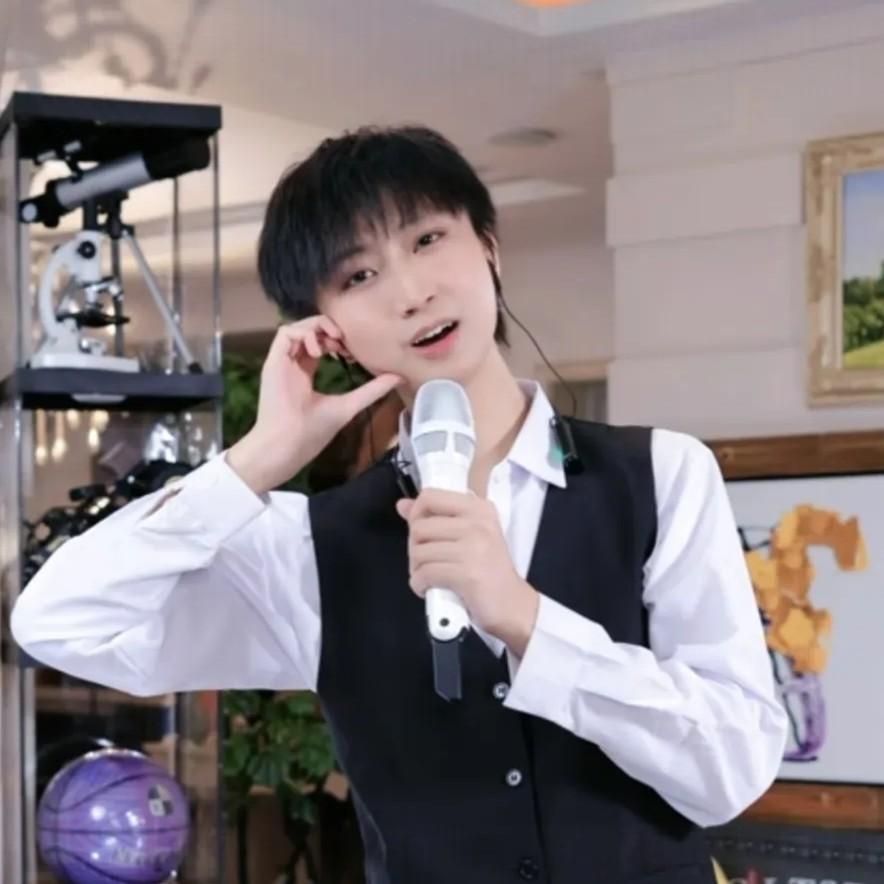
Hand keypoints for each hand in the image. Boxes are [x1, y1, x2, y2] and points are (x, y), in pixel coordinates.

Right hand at [227, 316, 401, 493]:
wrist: (290, 444)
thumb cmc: (315, 430)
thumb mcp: (350, 404)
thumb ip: (372, 390)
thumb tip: (399, 378)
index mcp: (306, 371)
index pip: (318, 343)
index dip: (335, 338)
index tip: (350, 350)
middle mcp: (293, 363)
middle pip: (308, 330)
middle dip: (328, 328)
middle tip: (343, 342)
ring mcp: (282, 362)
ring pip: (296, 327)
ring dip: (317, 328)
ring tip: (333, 344)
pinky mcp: (273, 361)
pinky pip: (284, 333)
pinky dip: (304, 334)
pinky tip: (319, 351)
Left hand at [396, 489, 539, 655]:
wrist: (512, 605)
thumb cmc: (488, 570)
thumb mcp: (468, 536)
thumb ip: (436, 518)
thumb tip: (402, 505)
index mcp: (479, 508)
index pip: (430, 497)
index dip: (416, 515)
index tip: (422, 533)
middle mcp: (478, 523)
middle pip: (419, 526)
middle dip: (414, 548)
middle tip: (426, 562)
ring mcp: (474, 548)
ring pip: (419, 551)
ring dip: (416, 569)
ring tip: (429, 577)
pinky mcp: (467, 574)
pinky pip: (425, 573)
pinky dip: (420, 584)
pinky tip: (429, 588)